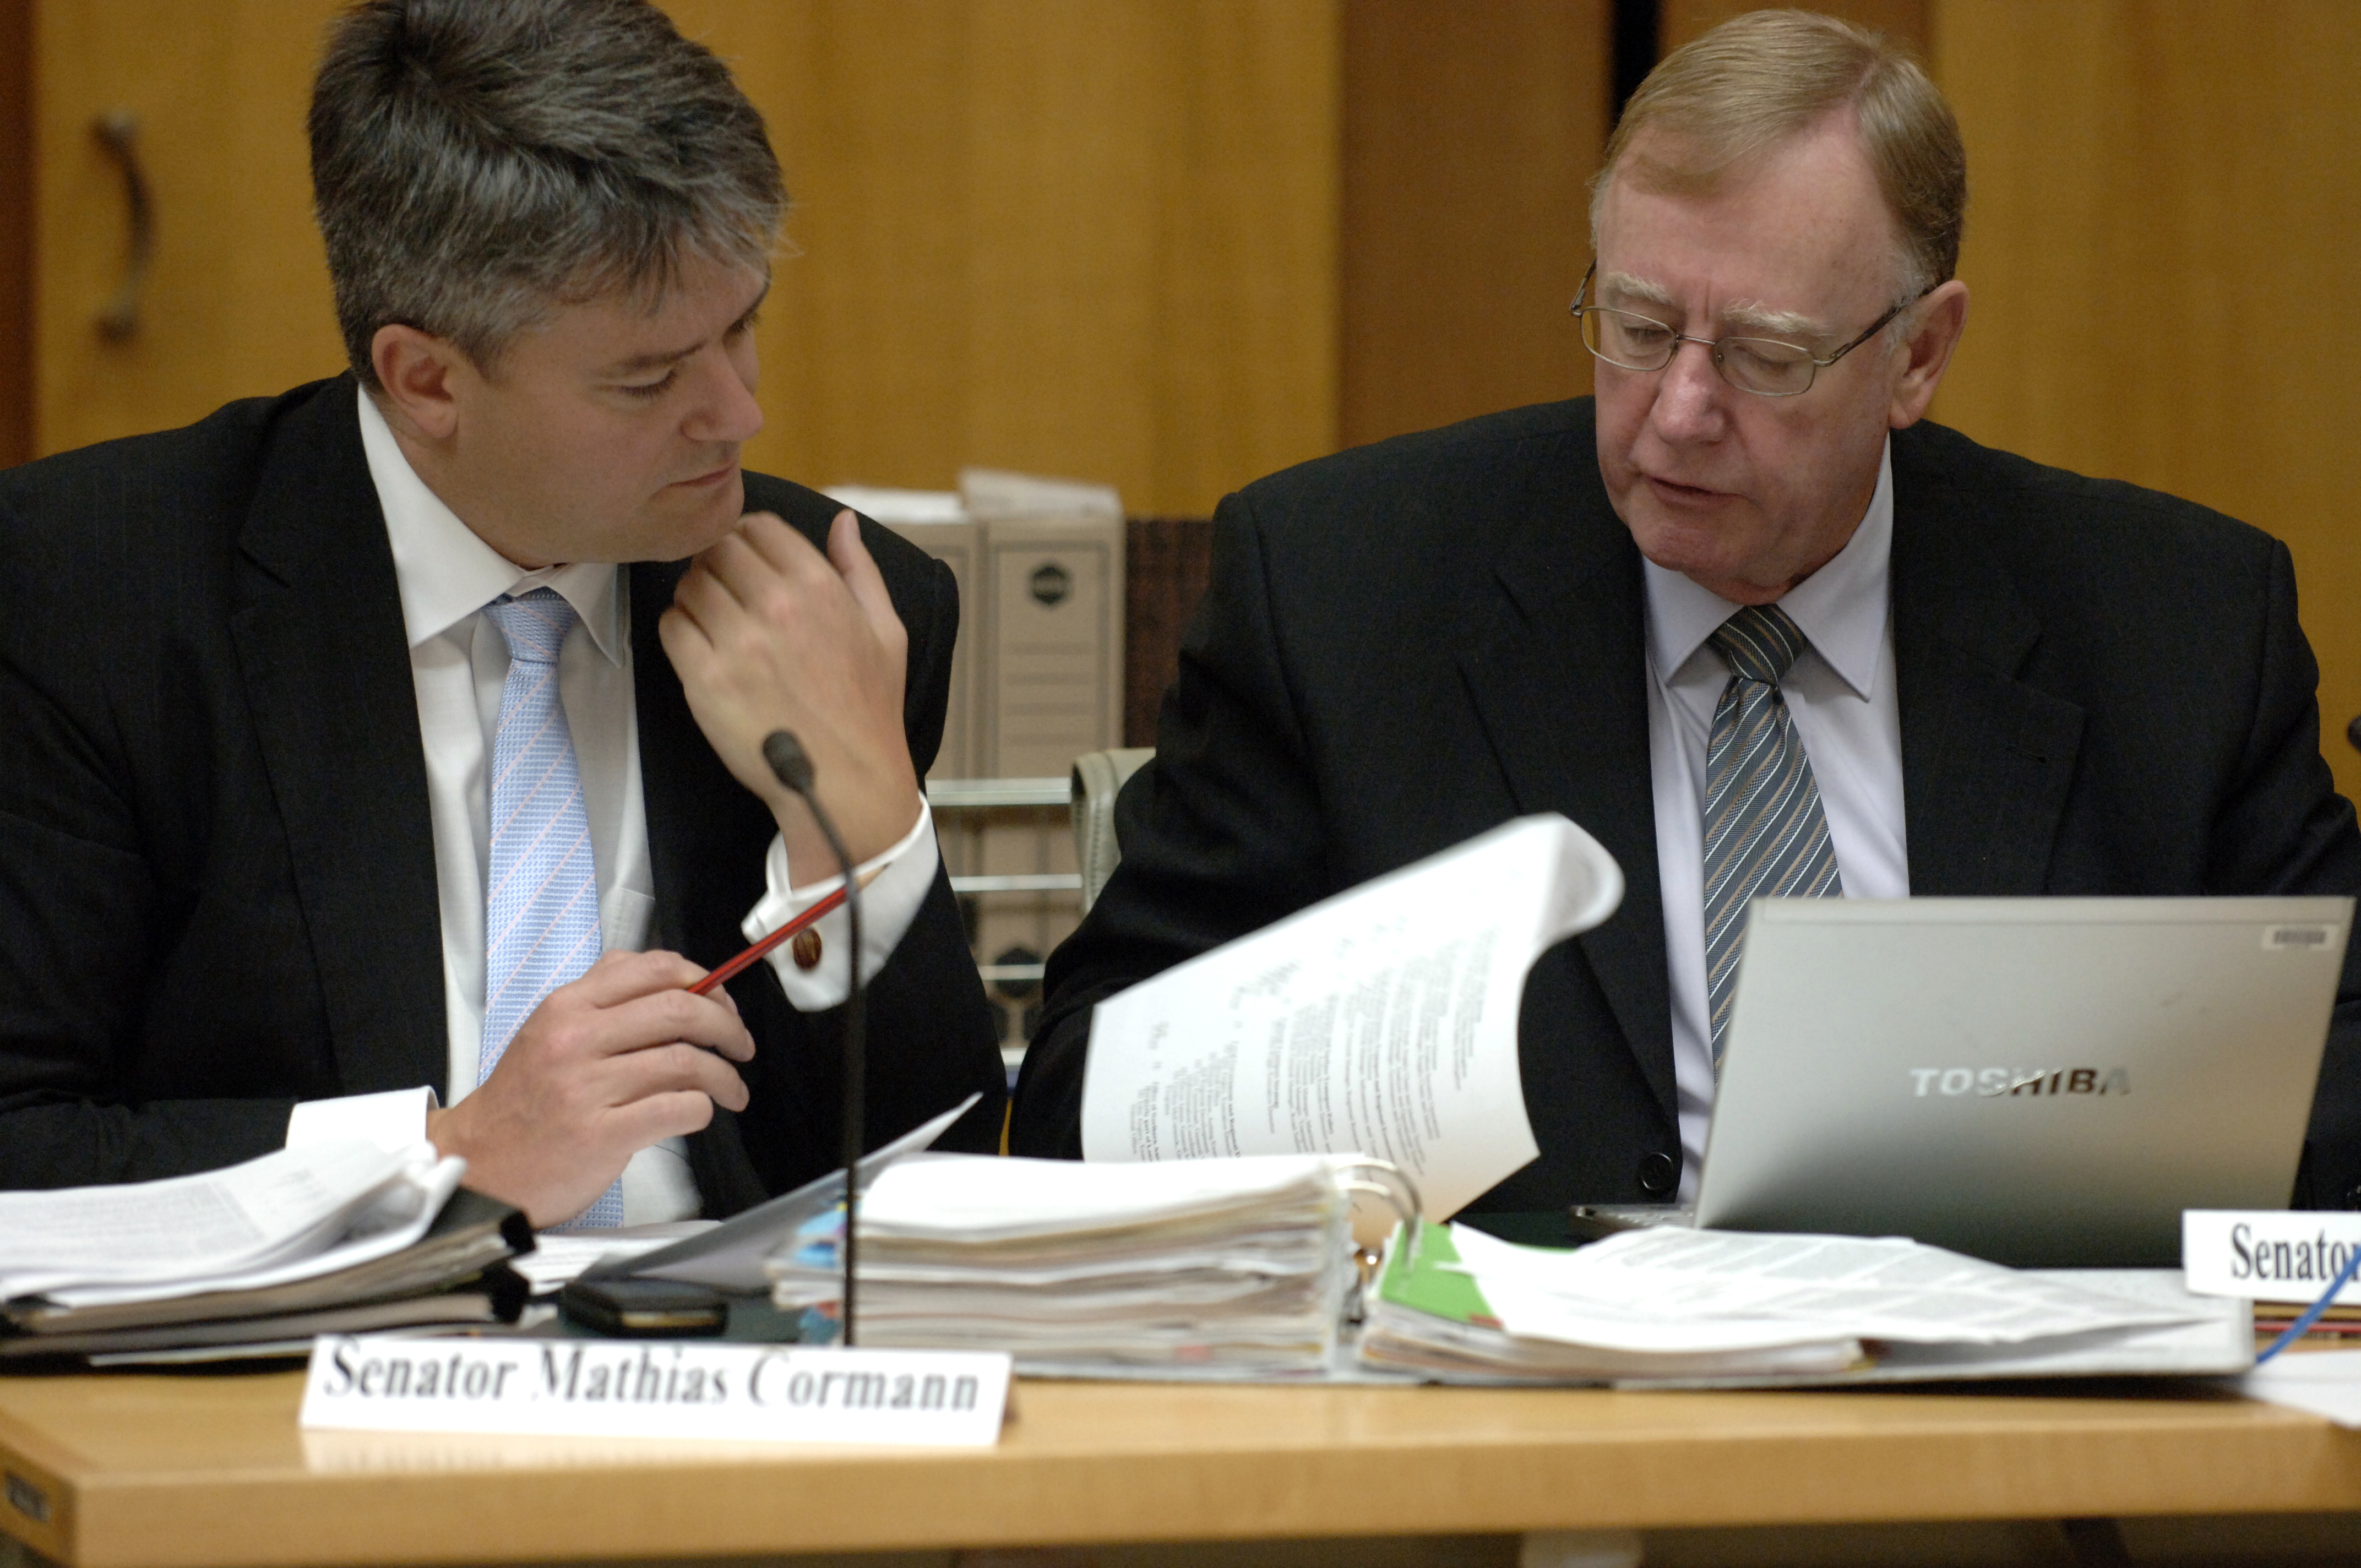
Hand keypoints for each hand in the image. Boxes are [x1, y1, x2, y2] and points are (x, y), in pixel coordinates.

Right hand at [426, 951, 754, 1226]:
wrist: (477, 1164)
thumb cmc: (523, 1102)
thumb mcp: (550, 1031)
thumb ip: (603, 1000)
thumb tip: (672, 978)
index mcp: (567, 1007)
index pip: (654, 970)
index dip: (706, 983)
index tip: (723, 1004)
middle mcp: (575, 1040)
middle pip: (680, 1010)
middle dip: (727, 1026)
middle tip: (740, 1045)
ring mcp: (585, 1088)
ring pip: (685, 1061)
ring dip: (724, 1076)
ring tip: (732, 1089)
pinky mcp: (598, 1135)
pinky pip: (676, 1109)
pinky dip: (702, 1109)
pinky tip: (701, 1114)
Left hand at [660, 508, 922, 871]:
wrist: (846, 781)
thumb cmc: (868, 709)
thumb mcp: (886, 630)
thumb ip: (860, 569)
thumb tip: (843, 520)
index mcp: (818, 585)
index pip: (758, 526)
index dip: (748, 538)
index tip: (748, 563)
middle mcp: (775, 605)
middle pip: (717, 548)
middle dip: (719, 564)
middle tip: (728, 594)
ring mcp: (737, 642)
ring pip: (689, 584)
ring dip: (697, 596)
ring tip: (716, 625)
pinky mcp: (706, 678)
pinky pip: (671, 626)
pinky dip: (680, 630)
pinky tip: (703, 651)